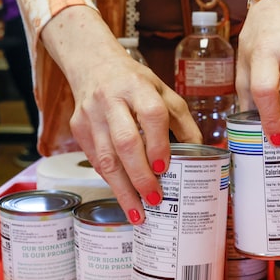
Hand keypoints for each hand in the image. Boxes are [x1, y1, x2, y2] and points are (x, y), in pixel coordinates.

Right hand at [43, 6, 201, 223]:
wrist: (93, 66)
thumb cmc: (134, 83)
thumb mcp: (164, 92)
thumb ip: (182, 121)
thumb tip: (201, 153)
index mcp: (138, 87)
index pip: (151, 114)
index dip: (159, 142)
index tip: (164, 167)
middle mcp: (111, 100)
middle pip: (125, 141)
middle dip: (141, 175)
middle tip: (155, 199)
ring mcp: (91, 115)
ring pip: (105, 158)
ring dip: (122, 189)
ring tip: (138, 213)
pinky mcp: (78, 129)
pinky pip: (95, 161)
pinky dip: (111, 182)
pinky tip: (124, 198)